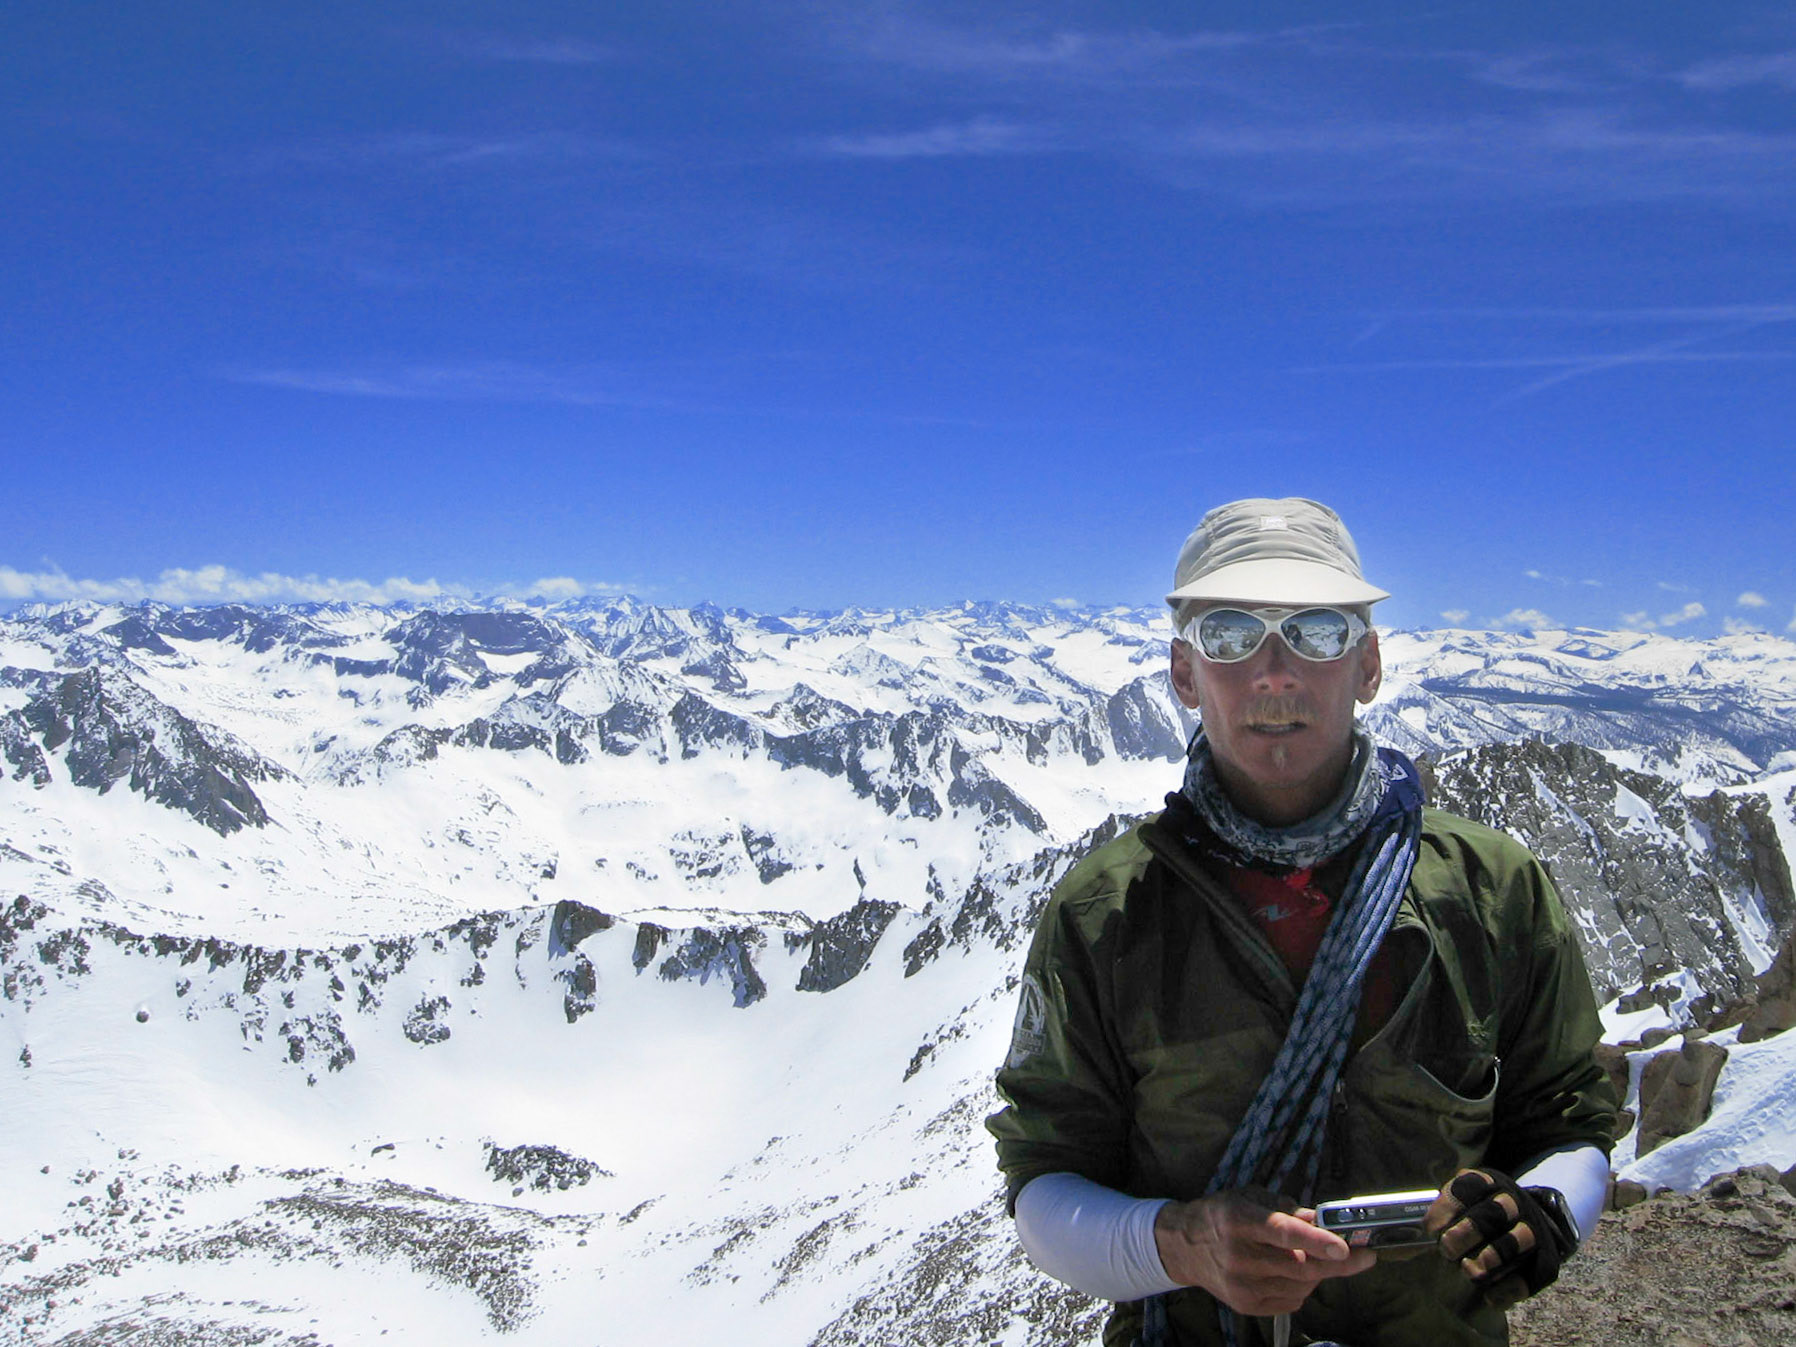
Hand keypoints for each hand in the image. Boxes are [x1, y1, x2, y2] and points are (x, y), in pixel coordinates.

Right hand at [1153, 1187, 1376, 1317]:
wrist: (1184, 1247)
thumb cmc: (1222, 1215)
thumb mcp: (1250, 1198)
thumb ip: (1287, 1209)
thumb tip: (1323, 1218)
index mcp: (1239, 1220)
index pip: (1282, 1232)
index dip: (1315, 1240)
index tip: (1344, 1246)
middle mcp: (1240, 1256)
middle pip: (1301, 1265)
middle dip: (1338, 1261)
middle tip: (1364, 1255)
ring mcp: (1243, 1286)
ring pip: (1302, 1284)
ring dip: (1318, 1271)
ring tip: (1312, 1256)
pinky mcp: (1247, 1306)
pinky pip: (1293, 1300)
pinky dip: (1303, 1286)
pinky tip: (1293, 1271)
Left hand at [1425, 1169, 1575, 1308]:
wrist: (1524, 1222)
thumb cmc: (1475, 1216)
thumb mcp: (1457, 1205)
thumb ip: (1440, 1218)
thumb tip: (1412, 1242)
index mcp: (1486, 1183)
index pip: (1470, 1186)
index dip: (1448, 1207)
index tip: (1432, 1230)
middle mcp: (1513, 1202)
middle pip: (1496, 1211)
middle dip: (1468, 1231)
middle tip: (1448, 1251)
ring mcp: (1534, 1228)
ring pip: (1520, 1238)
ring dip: (1493, 1256)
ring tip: (1470, 1271)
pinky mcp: (1547, 1258)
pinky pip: (1536, 1273)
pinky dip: (1511, 1286)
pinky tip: (1490, 1296)